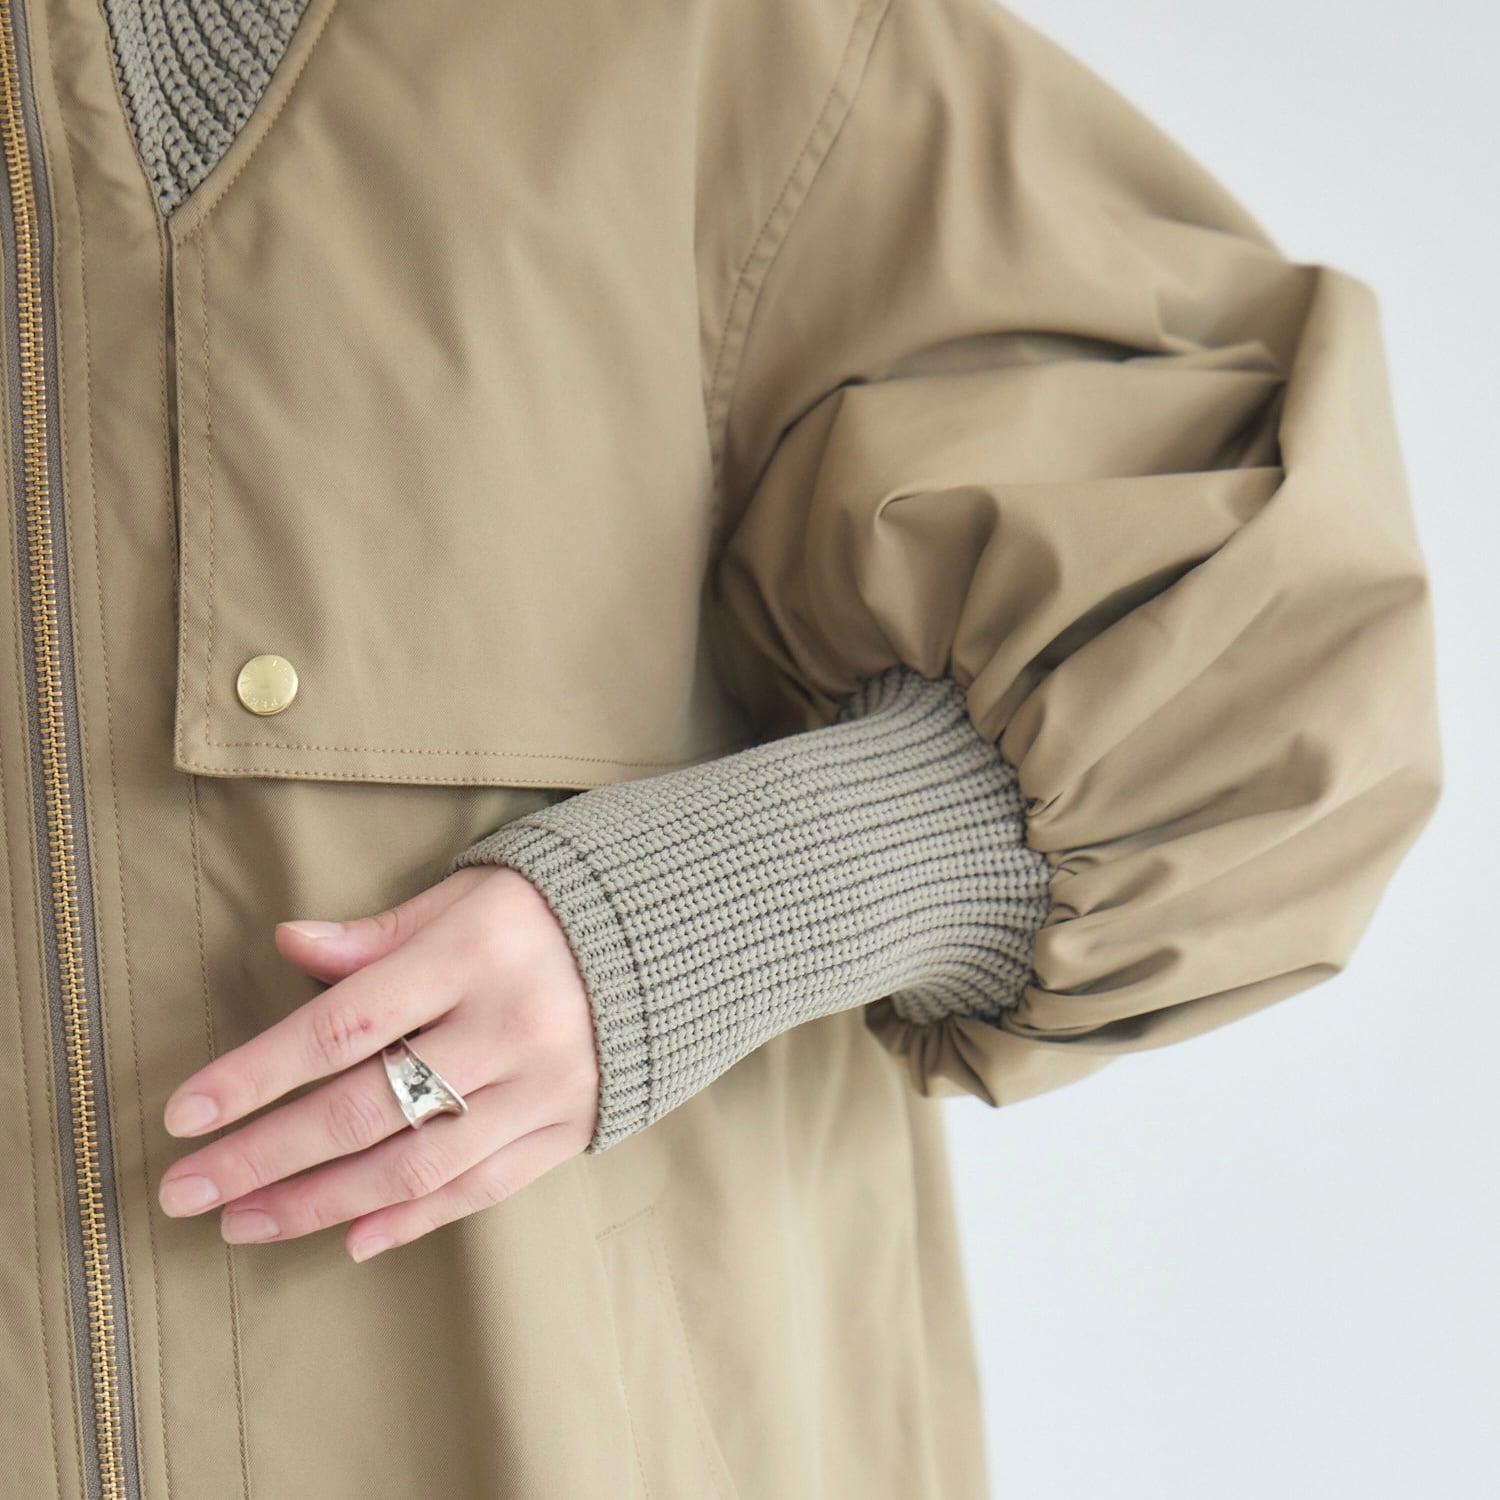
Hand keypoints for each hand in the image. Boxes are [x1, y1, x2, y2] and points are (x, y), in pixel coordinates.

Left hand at [155, 863, 600, 1261]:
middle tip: (187, 1191)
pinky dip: (414, 1218)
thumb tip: (288, 945)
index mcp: (473, 954)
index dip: (259, 1072)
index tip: (186, 1113)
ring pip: (417, 1163)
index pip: (345, 1023)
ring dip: (320, 1202)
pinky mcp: (569, 1127)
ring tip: (244, 1224)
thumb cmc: (551, 907)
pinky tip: (349, 1239)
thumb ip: (378, 934)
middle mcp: (508, 1026)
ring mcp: (543, 1086)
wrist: (678, 936)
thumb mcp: (468, 895)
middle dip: (266, 1154)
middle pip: (368, 1107)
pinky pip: (483, 1186)